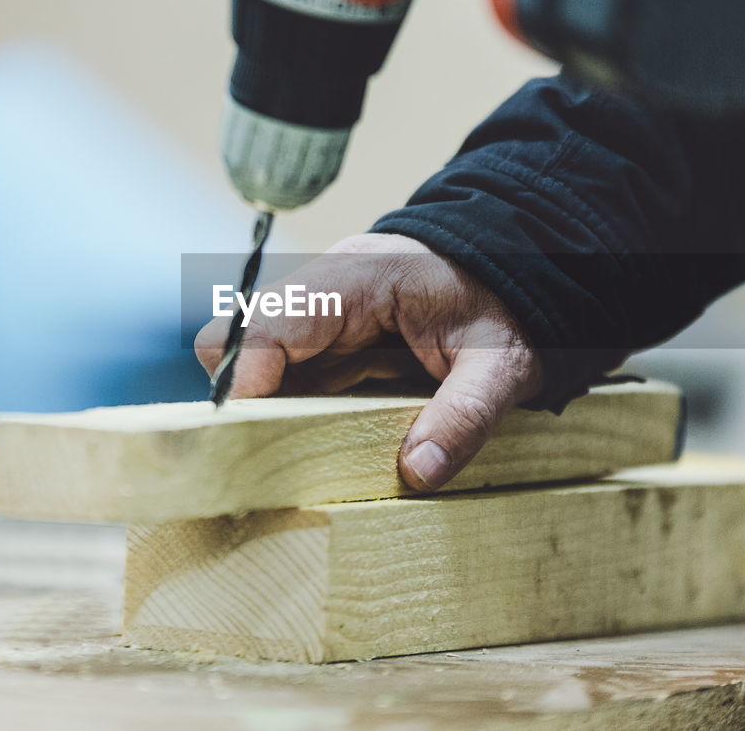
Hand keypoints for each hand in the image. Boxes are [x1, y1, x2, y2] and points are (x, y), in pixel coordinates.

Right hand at [194, 233, 542, 490]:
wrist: (509, 273)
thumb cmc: (501, 306)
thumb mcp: (502, 363)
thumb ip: (466, 414)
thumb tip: (419, 471)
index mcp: (357, 280)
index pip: (270, 319)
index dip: (244, 376)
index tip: (250, 433)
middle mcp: (321, 290)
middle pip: (235, 337)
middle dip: (244, 396)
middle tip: (274, 450)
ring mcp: (316, 315)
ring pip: (248, 358)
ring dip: (264, 406)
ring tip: (296, 452)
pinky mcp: (321, 341)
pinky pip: (279, 375)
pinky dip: (286, 409)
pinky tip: (316, 438)